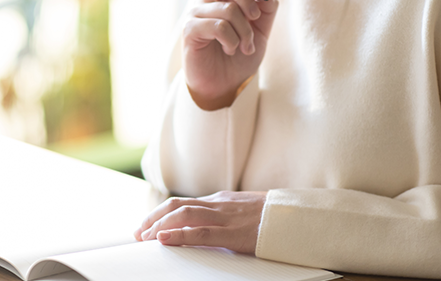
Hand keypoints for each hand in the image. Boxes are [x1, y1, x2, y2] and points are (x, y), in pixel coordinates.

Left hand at [134, 191, 266, 254]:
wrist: (301, 217)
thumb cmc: (277, 218)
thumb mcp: (247, 213)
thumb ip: (228, 216)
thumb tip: (210, 228)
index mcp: (222, 200)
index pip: (184, 203)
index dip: (161, 213)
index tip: (147, 225)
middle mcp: (220, 204)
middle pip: (177, 205)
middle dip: (153, 218)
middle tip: (138, 233)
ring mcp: (227, 216)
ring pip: (184, 214)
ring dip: (160, 225)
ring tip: (145, 237)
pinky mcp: (236, 232)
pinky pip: (202, 232)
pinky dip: (180, 235)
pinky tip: (165, 239)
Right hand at [182, 0, 277, 109]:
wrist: (224, 85)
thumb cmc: (240, 55)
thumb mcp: (261, 31)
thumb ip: (266, 8)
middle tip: (254, 16)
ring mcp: (195, 13)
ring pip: (227, 8)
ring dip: (244, 31)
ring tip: (245, 46)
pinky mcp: (190, 30)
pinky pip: (218, 26)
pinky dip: (232, 39)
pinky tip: (230, 48)